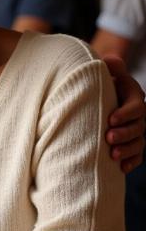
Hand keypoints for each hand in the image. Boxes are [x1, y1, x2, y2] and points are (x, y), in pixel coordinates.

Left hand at [103, 55, 145, 172]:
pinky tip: (122, 168)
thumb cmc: (93, 80)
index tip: (110, 119)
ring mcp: (135, 129)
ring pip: (139, 142)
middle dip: (125, 133)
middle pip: (139, 126)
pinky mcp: (129, 142)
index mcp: (132, 95)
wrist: (90, 93)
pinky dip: (131, 161)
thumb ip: (107, 67)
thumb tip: (111, 62)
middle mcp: (137, 114)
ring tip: (113, 155)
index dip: (126, 113)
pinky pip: (137, 154)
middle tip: (108, 137)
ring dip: (128, 149)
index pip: (136, 106)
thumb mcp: (99, 70)